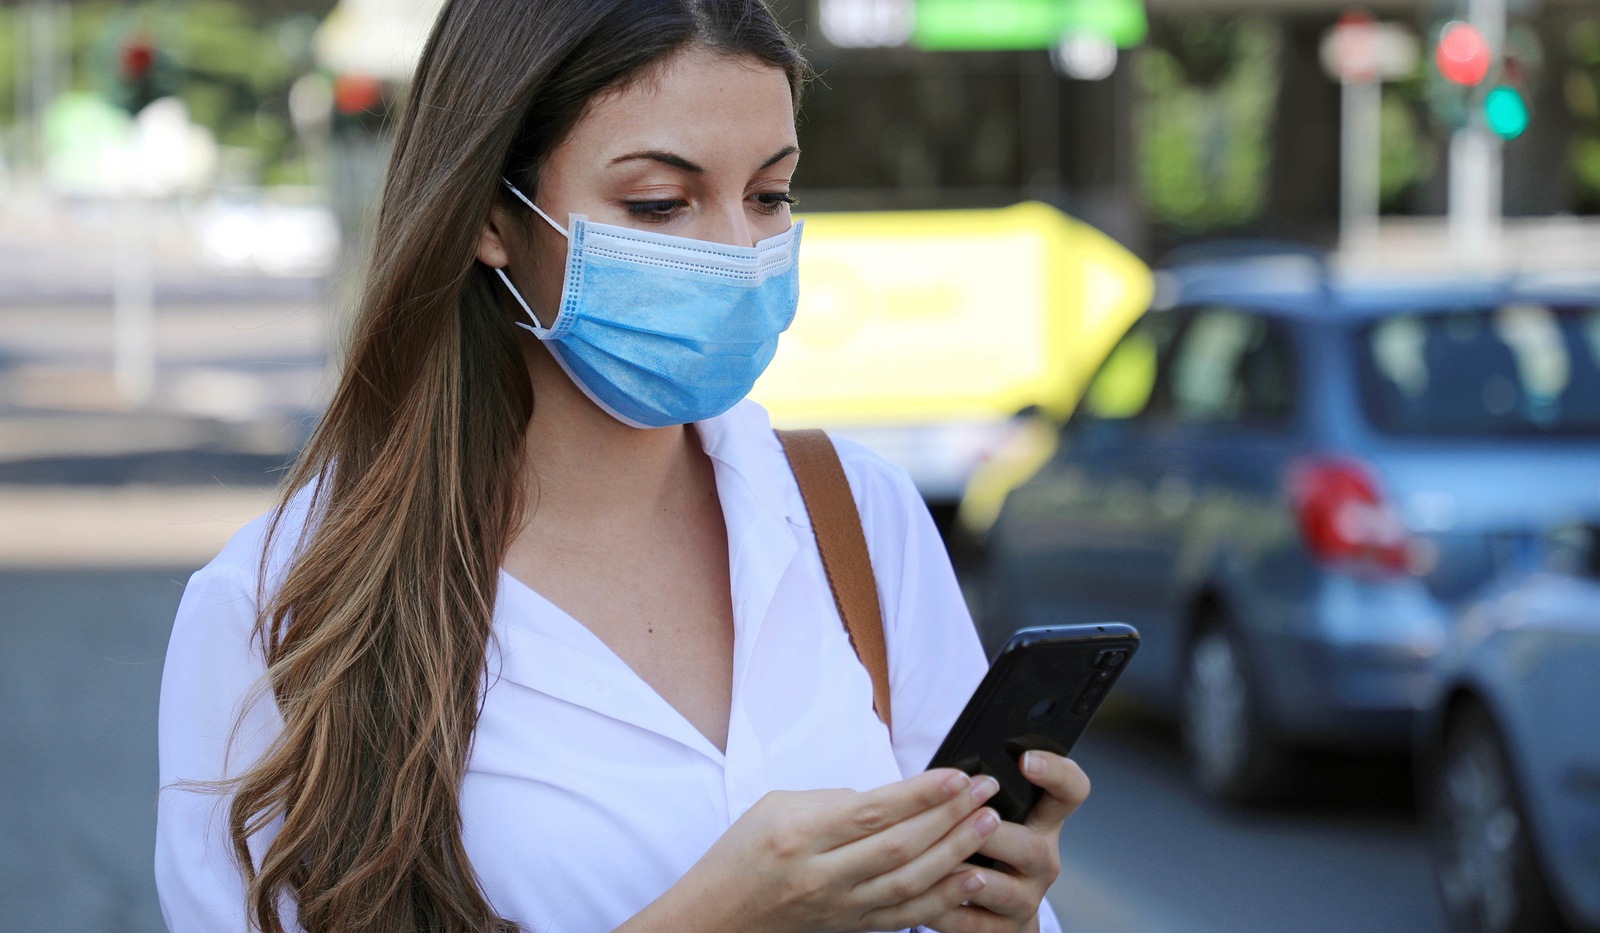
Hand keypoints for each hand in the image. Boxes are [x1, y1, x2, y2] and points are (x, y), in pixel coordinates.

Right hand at [620, 768, 1004, 932]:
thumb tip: (888, 798)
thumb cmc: (741, 854)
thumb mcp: (776, 806)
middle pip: (901, 846)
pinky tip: (970, 877)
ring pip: (910, 883)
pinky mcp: (849, 929)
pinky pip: (904, 917)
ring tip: (989, 825)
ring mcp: (838, 907)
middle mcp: (821, 873)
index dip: (922, 793)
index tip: (958, 775)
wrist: (715, 918)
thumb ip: (833, 799)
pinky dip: (943, 898)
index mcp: (800, 833)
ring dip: (956, 853)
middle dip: (951, 816)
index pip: (874, 811)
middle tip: (986, 793)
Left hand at [926, 752, 1089, 932]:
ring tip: (933, 860)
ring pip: (1000, 889)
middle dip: (989, 835)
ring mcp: (1026, 898)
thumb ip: (977, 794)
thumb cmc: (983, 847)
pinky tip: (919, 895)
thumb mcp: (989, 814)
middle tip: (959, 821)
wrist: (991, 909)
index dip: (1057, 773)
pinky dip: (944, 909)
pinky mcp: (1004, 929)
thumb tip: (946, 774)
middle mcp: (1042, 860)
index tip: (1025, 760)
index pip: (1071, 791)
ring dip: (962, 874)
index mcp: (1043, 821)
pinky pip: (972, 924)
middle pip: (1031, 847)